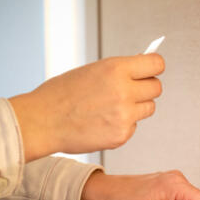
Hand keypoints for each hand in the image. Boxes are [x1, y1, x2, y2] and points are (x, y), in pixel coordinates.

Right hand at [9, 55, 163, 161]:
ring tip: (113, 107)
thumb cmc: (62, 94)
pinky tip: (102, 122)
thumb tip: (143, 70)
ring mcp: (124, 116)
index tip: (150, 71)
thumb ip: (119, 71)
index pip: (156, 64)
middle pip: (156, 88)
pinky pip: (133, 126)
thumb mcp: (92, 71)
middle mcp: (124, 91)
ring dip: (137, 107)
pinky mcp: (121, 136)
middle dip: (146, 88)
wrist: (42, 122)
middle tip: (131, 90)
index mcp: (116, 69)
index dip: (154, 67)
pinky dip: (123, 124)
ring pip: (148, 108)